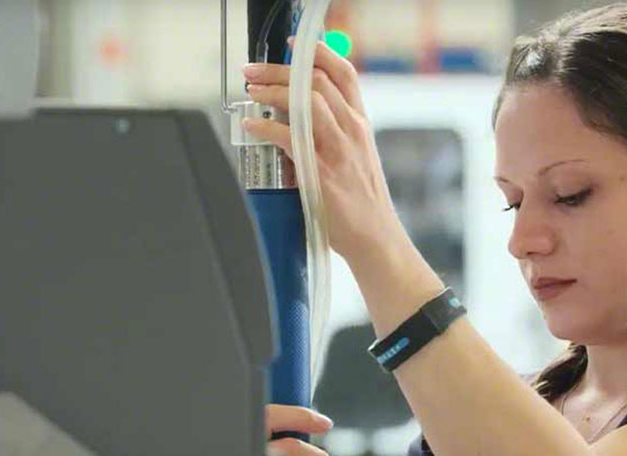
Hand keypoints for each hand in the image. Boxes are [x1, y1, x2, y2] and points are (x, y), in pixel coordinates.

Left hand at [242, 41, 406, 260]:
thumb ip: (335, 134)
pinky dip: (266, 127)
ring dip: (270, 92)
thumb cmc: (364, 203)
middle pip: (316, 81)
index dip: (316, 53)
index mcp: (361, 124)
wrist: (376, 237)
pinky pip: (289, 138)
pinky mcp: (322, 173)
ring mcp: (338, 150)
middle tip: (253, 71)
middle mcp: (352, 131)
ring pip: (304, 102)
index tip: (292, 46)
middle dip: (279, 70)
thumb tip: (297, 120)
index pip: (343, 73)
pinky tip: (253, 127)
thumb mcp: (358, 158)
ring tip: (250, 93)